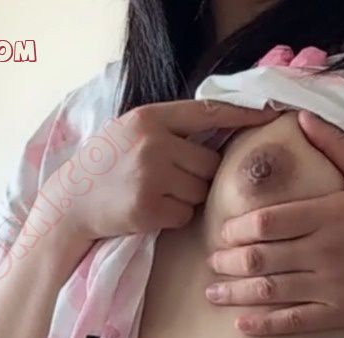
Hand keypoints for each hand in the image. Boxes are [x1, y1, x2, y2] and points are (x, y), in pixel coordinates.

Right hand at [62, 100, 277, 240]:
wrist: (71, 202)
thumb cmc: (106, 166)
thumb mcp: (132, 132)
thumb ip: (170, 127)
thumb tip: (222, 128)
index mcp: (151, 118)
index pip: (208, 113)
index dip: (243, 115)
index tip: (272, 115)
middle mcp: (153, 144)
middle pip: (209, 162)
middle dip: (199, 175)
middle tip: (171, 180)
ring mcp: (150, 177)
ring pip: (200, 191)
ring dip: (187, 198)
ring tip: (157, 194)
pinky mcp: (149, 209)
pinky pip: (185, 215)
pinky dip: (174, 217)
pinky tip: (150, 211)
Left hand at [206, 110, 343, 335]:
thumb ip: (334, 144)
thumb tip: (300, 116)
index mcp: (328, 214)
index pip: (268, 222)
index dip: (238, 229)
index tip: (223, 233)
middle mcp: (323, 252)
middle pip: (260, 258)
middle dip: (227, 262)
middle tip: (209, 262)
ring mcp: (330, 286)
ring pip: (270, 292)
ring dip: (235, 293)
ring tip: (212, 293)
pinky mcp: (340, 314)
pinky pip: (294, 322)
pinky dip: (264, 325)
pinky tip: (241, 326)